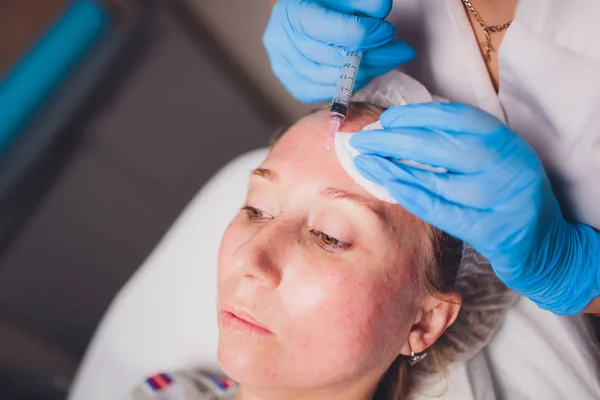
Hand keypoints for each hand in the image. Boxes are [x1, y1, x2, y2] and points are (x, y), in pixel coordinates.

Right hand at [263, 0, 414, 102]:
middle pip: (338, 60)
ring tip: (384, 60)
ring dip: (366, 73)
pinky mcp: (293, 84)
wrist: (300, 12)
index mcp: (293, 12)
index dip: (370, 35)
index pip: (341, 34)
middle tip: (399, 52)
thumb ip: (364, 1)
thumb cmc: (325, 3)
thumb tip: (382, 11)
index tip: (388, 31)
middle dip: (374, 57)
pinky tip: (361, 72)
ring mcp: (284, 67)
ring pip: (333, 81)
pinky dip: (348, 86)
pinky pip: (325, 94)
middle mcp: (282, 42)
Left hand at [350, 101, 599, 314]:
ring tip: (365, 163)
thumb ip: (457, 145)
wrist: (545, 246)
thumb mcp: (492, 161)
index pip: (455, 118)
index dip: (416, 116)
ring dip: (394, 169)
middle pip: (441, 146)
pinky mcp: (494, 231)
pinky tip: (388, 187)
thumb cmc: (506, 197)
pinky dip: (411, 197)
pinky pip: (442, 211)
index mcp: (506, 141)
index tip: (386, 120)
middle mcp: (508, 165)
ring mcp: (503, 199)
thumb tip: (400, 130)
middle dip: (394, 140)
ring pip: (438, 180)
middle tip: (362, 140)